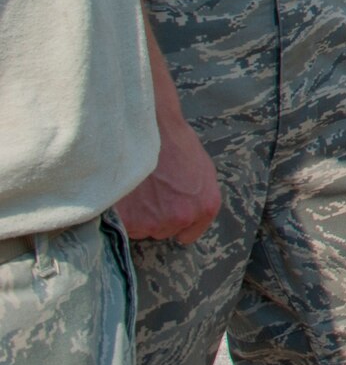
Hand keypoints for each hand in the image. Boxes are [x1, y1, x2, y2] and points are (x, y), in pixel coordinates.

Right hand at [117, 117, 219, 243]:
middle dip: (156, 215)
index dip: (175, 224)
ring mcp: (155, 221)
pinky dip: (120, 213)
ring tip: (137, 188)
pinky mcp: (129, 220)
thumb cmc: (176, 144)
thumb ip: (198, 198)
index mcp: (205, 206)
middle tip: (150, 191)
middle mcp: (183, 217)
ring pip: (141, 229)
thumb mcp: (203, 170)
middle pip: (162, 231)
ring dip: (137, 215)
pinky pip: (123, 226)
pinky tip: (124, 193)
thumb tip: (189, 216)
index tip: (166, 214)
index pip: (188, 234)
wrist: (150, 130)